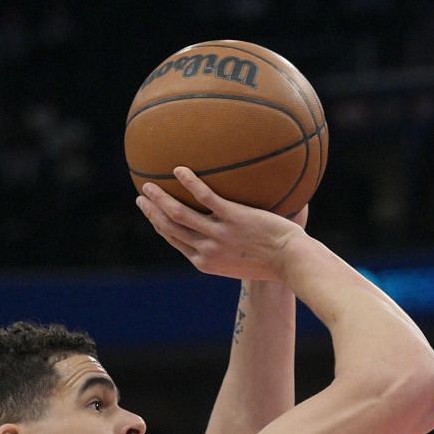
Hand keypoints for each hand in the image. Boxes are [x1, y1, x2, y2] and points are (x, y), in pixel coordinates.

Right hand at [135, 167, 305, 281]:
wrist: (292, 262)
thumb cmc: (273, 263)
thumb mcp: (242, 263)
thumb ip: (229, 250)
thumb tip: (226, 233)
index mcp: (206, 262)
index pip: (175, 241)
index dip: (159, 226)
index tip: (151, 214)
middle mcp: (207, 250)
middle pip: (169, 228)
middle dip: (151, 212)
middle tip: (142, 197)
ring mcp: (218, 234)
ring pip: (178, 214)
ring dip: (160, 198)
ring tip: (150, 183)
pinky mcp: (233, 218)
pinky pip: (204, 197)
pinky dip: (189, 183)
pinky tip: (179, 169)